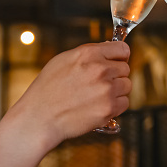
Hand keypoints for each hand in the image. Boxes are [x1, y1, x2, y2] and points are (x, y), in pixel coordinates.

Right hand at [9, 41, 131, 149]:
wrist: (39, 118)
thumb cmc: (48, 89)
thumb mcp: (64, 59)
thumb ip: (89, 52)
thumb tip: (108, 48)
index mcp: (89, 54)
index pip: (122, 49)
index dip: (120, 56)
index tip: (117, 62)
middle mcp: (100, 70)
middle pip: (126, 68)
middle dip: (116, 75)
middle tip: (100, 83)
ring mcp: (106, 90)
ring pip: (127, 85)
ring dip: (117, 90)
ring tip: (97, 95)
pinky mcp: (109, 108)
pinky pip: (125, 102)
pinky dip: (116, 105)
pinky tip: (99, 105)